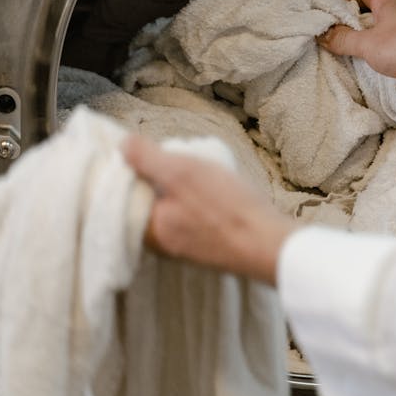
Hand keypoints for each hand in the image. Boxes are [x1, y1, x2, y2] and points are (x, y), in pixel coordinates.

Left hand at [123, 136, 297, 285]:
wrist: (273, 245)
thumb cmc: (227, 209)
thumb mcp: (182, 173)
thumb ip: (147, 159)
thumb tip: (122, 146)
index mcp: (150, 231)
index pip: (126, 197)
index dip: (133, 171)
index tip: (145, 154)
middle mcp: (165, 245)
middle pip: (150, 204)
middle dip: (160, 179)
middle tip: (175, 158)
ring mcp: (189, 249)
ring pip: (174, 211)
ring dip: (182, 190)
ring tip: (199, 171)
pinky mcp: (211, 248)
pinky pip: (195, 221)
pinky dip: (200, 204)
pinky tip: (217, 191)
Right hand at [319, 0, 395, 102]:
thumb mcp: (366, 43)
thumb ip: (343, 39)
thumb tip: (323, 35)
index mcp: (389, 2)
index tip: (330, 11)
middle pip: (371, 13)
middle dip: (352, 24)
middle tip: (334, 37)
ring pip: (380, 35)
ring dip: (365, 44)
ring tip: (346, 54)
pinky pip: (390, 53)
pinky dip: (378, 59)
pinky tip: (366, 69)